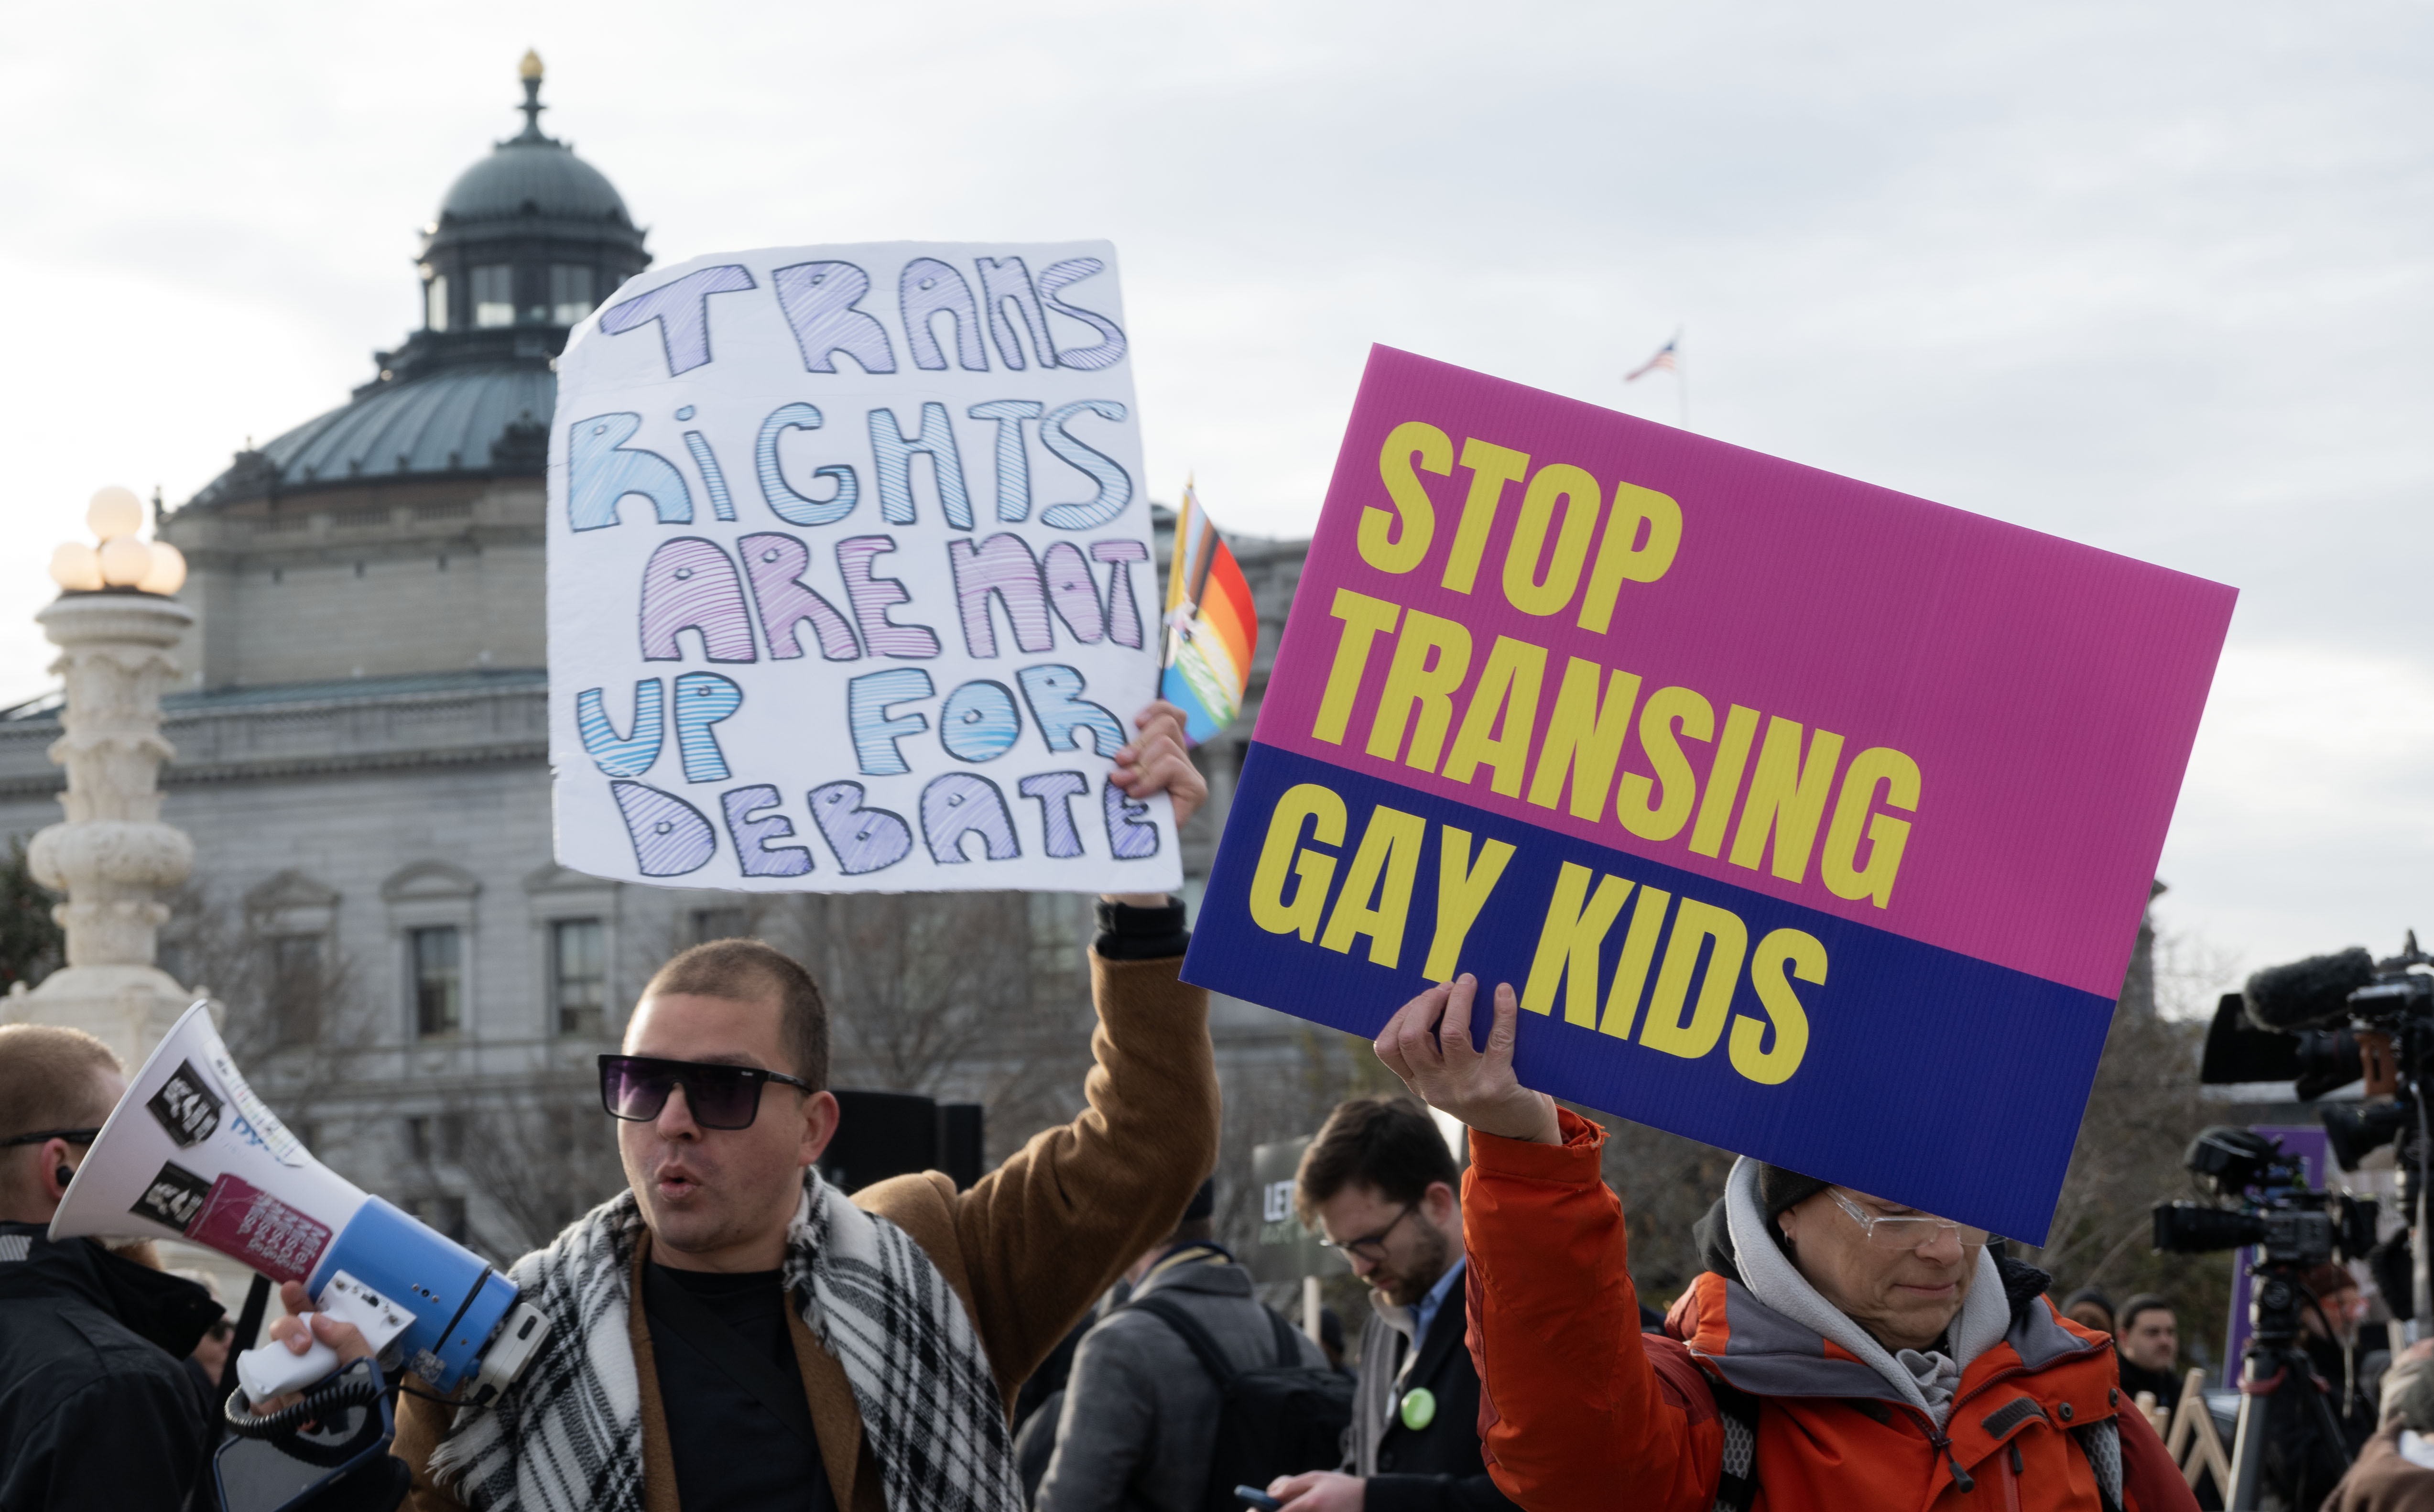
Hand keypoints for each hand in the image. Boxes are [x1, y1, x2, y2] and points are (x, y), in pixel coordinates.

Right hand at [250, 1279, 374, 1415]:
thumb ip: (349, 1339)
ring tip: (308, 1407)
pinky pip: (260, 1399)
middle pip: (280, 1330)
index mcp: (323, 1337)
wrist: (356, 1428)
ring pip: (268, 1366)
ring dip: (286, 1385)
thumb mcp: (364, 1362)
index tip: (292, 1287)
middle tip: (302, 1347)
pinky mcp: (274, 1400)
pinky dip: (271, 1409)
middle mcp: (300, 1352)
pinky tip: (289, 1417)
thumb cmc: (361, 1389)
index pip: (306, 1310)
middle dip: (288, 1332)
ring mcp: (285, 1375)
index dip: (296, 1297)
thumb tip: (319, 1320)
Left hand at [1110, 701, 1204, 829]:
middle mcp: (1181, 758)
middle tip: (1119, 762)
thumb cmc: (1118, 810)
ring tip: (1123, 783)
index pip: (1172, 713)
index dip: (1155, 709)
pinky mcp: (1195, 789)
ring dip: (1140, 764)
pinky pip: (1171, 766)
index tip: (1134, 722)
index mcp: (1165, 749)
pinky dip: (1150, 777)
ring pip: (1166, 744)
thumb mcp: (1119, 771)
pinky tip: (1136, 793)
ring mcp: (1190, 774)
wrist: (1132, 848)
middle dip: (1138, 742)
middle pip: (1166, 724)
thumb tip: (1111, 736)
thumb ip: (1125, 753)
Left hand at [1269, 1471, 1364, 1511]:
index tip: (1252, 1511)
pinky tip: (1294, 1508)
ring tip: (1281, 1507)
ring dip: (1286, 1511)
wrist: (1368, 1502)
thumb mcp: (1316, 1478)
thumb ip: (1291, 1485)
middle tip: (1261, 1510)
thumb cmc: (1341, 1487)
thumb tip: (1270, 1494)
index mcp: (1311, 1503)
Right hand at [1374, 975, 1560, 1144]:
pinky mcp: (1497, 1085)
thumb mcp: (1448, 1079)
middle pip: (1412, 1037)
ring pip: (1451, 1033)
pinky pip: (1498, 1039)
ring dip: (1460, 999)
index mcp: (1419, 1084)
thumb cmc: (1483, 1091)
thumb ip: (1434, 1051)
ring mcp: (1466, 1089)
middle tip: (1446, 986)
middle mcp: (1436, 1089)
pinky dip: (1502, 1011)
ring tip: (1468, 982)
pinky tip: (1504, 993)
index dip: (1402, 1014)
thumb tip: (1435, 993)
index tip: (1424, 997)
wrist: (1519, 1131)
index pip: (1388, 1047)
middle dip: (1426, 1002)